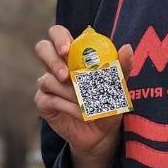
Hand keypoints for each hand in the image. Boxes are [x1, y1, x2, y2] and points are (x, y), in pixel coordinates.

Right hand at [34, 25, 130, 167]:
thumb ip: (121, 67)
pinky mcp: (43, 101)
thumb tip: (126, 47)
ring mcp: (47, 83)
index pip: (57, 34)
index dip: (59, 38)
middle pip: (42, 48)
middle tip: (66, 75)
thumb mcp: (119, 86)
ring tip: (87, 103)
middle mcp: (56, 65)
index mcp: (72, 54)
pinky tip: (80, 113)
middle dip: (52, 61)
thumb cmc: (110, 103)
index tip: (67, 50)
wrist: (102, 133)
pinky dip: (67, 106)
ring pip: (48, 79)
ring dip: (69, 92)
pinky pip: (48, 98)